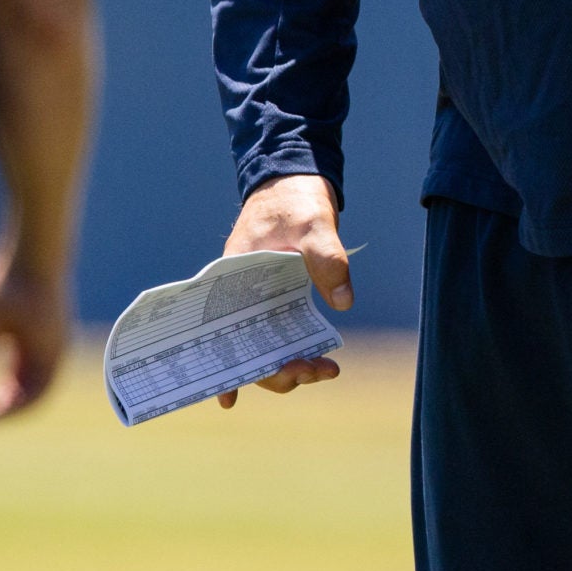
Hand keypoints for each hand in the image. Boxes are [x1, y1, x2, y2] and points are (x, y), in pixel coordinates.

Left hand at [0, 233, 68, 420]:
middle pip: (38, 390)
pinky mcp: (43, 330)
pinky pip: (32, 363)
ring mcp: (50, 338)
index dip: (12, 412)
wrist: (35, 248)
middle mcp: (55, 347)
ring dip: (15, 393)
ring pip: (35, 378)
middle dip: (13, 406)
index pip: (36, 394)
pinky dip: (17, 377)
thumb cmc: (11, 278)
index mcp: (47, 347)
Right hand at [214, 173, 347, 407]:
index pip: (228, 336)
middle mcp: (239, 297)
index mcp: (232, 283)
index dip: (236, 368)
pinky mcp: (280, 294)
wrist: (295, 178)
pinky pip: (281, 328)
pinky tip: (302, 368)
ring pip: (268, 342)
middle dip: (280, 369)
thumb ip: (327, 258)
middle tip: (318, 370)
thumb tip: (343, 304)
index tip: (243, 392)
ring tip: (326, 368)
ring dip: (291, 362)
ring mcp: (259, 297)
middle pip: (251, 347)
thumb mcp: (313, 224)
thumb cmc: (294, 201)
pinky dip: (290, 348)